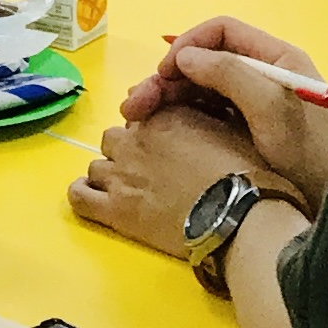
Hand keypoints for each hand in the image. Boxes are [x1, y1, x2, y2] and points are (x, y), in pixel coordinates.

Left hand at [67, 103, 260, 251]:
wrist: (240, 216)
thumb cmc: (248, 174)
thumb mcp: (232, 129)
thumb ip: (205, 114)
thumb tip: (198, 111)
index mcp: (165, 117)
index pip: (142, 112)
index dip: (151, 130)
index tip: (165, 146)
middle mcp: (136, 139)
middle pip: (116, 139)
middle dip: (129, 152)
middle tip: (151, 172)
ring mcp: (121, 174)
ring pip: (97, 165)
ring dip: (111, 175)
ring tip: (132, 192)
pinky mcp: (114, 209)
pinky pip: (80, 196)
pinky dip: (84, 195)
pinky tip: (98, 201)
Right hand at [130, 15, 327, 202]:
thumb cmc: (312, 157)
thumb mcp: (273, 111)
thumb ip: (231, 75)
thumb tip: (184, 56)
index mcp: (276, 59)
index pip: (222, 32)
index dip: (188, 45)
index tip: (163, 72)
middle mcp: (263, 76)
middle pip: (204, 61)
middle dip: (166, 77)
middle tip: (135, 104)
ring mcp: (253, 106)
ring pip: (199, 89)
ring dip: (164, 98)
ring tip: (135, 116)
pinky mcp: (245, 133)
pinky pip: (204, 114)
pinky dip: (177, 117)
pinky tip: (156, 130)